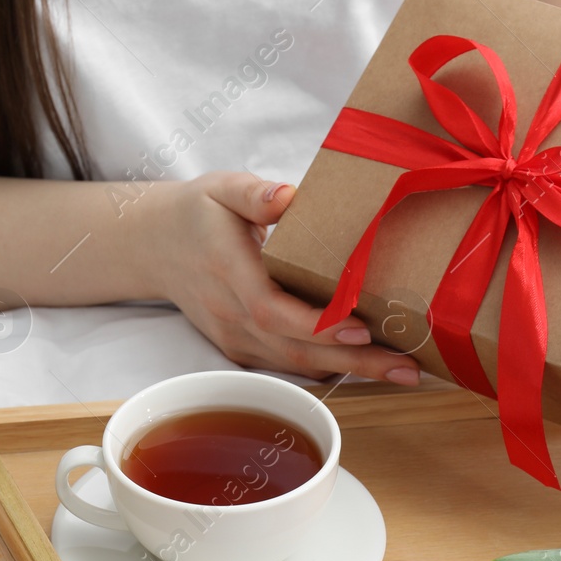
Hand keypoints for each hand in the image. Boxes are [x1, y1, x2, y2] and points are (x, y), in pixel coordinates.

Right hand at [143, 172, 420, 384]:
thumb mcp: (221, 188)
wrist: (154, 247)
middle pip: (294, 350)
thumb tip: (287, 196)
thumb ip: (253, 193)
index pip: (271, 309)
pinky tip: (369, 365)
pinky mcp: (242, 350)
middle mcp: (231, 314)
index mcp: (227, 270)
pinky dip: (329, 368)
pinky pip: (289, 367)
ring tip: (401, 371)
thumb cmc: (198, 214)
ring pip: (295, 367)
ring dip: (350, 372)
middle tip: (406, 368)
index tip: (360, 326)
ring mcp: (236, 338)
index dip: (316, 325)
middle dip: (354, 361)